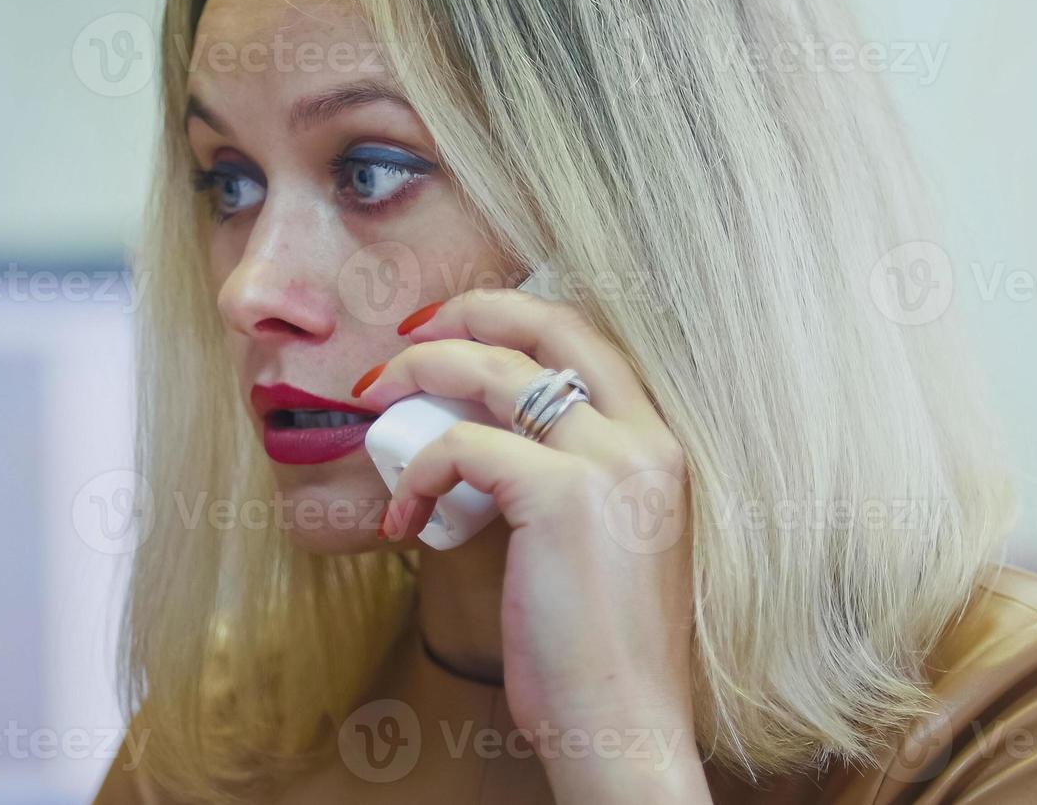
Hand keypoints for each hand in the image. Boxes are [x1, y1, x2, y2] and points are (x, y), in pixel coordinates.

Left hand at [352, 286, 710, 801]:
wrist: (621, 724)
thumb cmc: (597, 651)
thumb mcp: (599, 543)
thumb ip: (562, 480)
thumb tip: (479, 442)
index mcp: (661, 446)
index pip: (587, 340)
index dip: (514, 318)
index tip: (453, 332)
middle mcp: (645, 439)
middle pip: (549, 321)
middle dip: (467, 311)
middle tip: (407, 338)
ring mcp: (609, 461)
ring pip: (494, 369)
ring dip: (420, 373)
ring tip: (374, 400)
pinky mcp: (560, 495)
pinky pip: (461, 445)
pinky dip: (417, 469)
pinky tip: (402, 514)